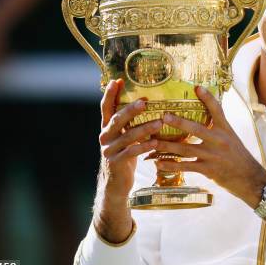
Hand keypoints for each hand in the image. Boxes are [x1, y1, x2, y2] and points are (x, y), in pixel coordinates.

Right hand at [98, 79, 161, 202]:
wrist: (115, 184)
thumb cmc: (125, 155)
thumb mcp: (125, 137)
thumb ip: (129, 122)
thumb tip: (146, 101)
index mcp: (107, 127)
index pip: (106, 107)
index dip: (110, 94)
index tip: (116, 81)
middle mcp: (105, 136)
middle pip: (117, 119)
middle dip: (130, 109)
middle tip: (145, 102)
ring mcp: (109, 150)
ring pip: (127, 136)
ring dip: (144, 128)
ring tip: (160, 122)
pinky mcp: (115, 163)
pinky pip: (131, 152)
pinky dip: (144, 146)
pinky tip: (156, 142)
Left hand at [156, 86, 265, 208]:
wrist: (250, 178)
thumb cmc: (239, 157)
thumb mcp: (231, 138)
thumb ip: (218, 129)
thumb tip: (205, 117)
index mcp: (226, 129)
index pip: (217, 110)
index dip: (207, 98)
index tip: (197, 88)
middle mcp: (219, 140)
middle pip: (196, 129)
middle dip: (178, 122)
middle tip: (163, 116)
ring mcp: (213, 156)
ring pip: (186, 149)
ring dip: (167, 146)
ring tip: (152, 142)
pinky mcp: (208, 170)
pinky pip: (186, 167)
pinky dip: (171, 165)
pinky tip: (158, 164)